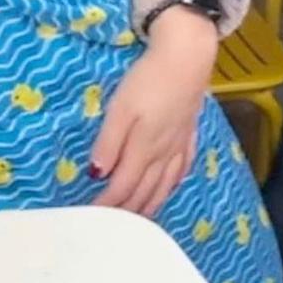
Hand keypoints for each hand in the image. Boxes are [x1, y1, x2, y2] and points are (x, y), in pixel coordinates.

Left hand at [91, 7, 217, 216]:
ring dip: (150, 203)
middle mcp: (163, 153)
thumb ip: (109, 142)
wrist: (187, 58)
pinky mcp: (189, 133)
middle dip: (128, 210)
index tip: (92, 217)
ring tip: (139, 218)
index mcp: (144, 148)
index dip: (108, 204)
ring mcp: (179, 144)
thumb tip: (98, 174)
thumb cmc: (148, 80)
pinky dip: (172, 185)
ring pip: (164, 184)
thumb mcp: (121, 108)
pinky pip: (181, 169)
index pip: (123, 186)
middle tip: (112, 225)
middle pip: (144, 190)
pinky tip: (169, 187)